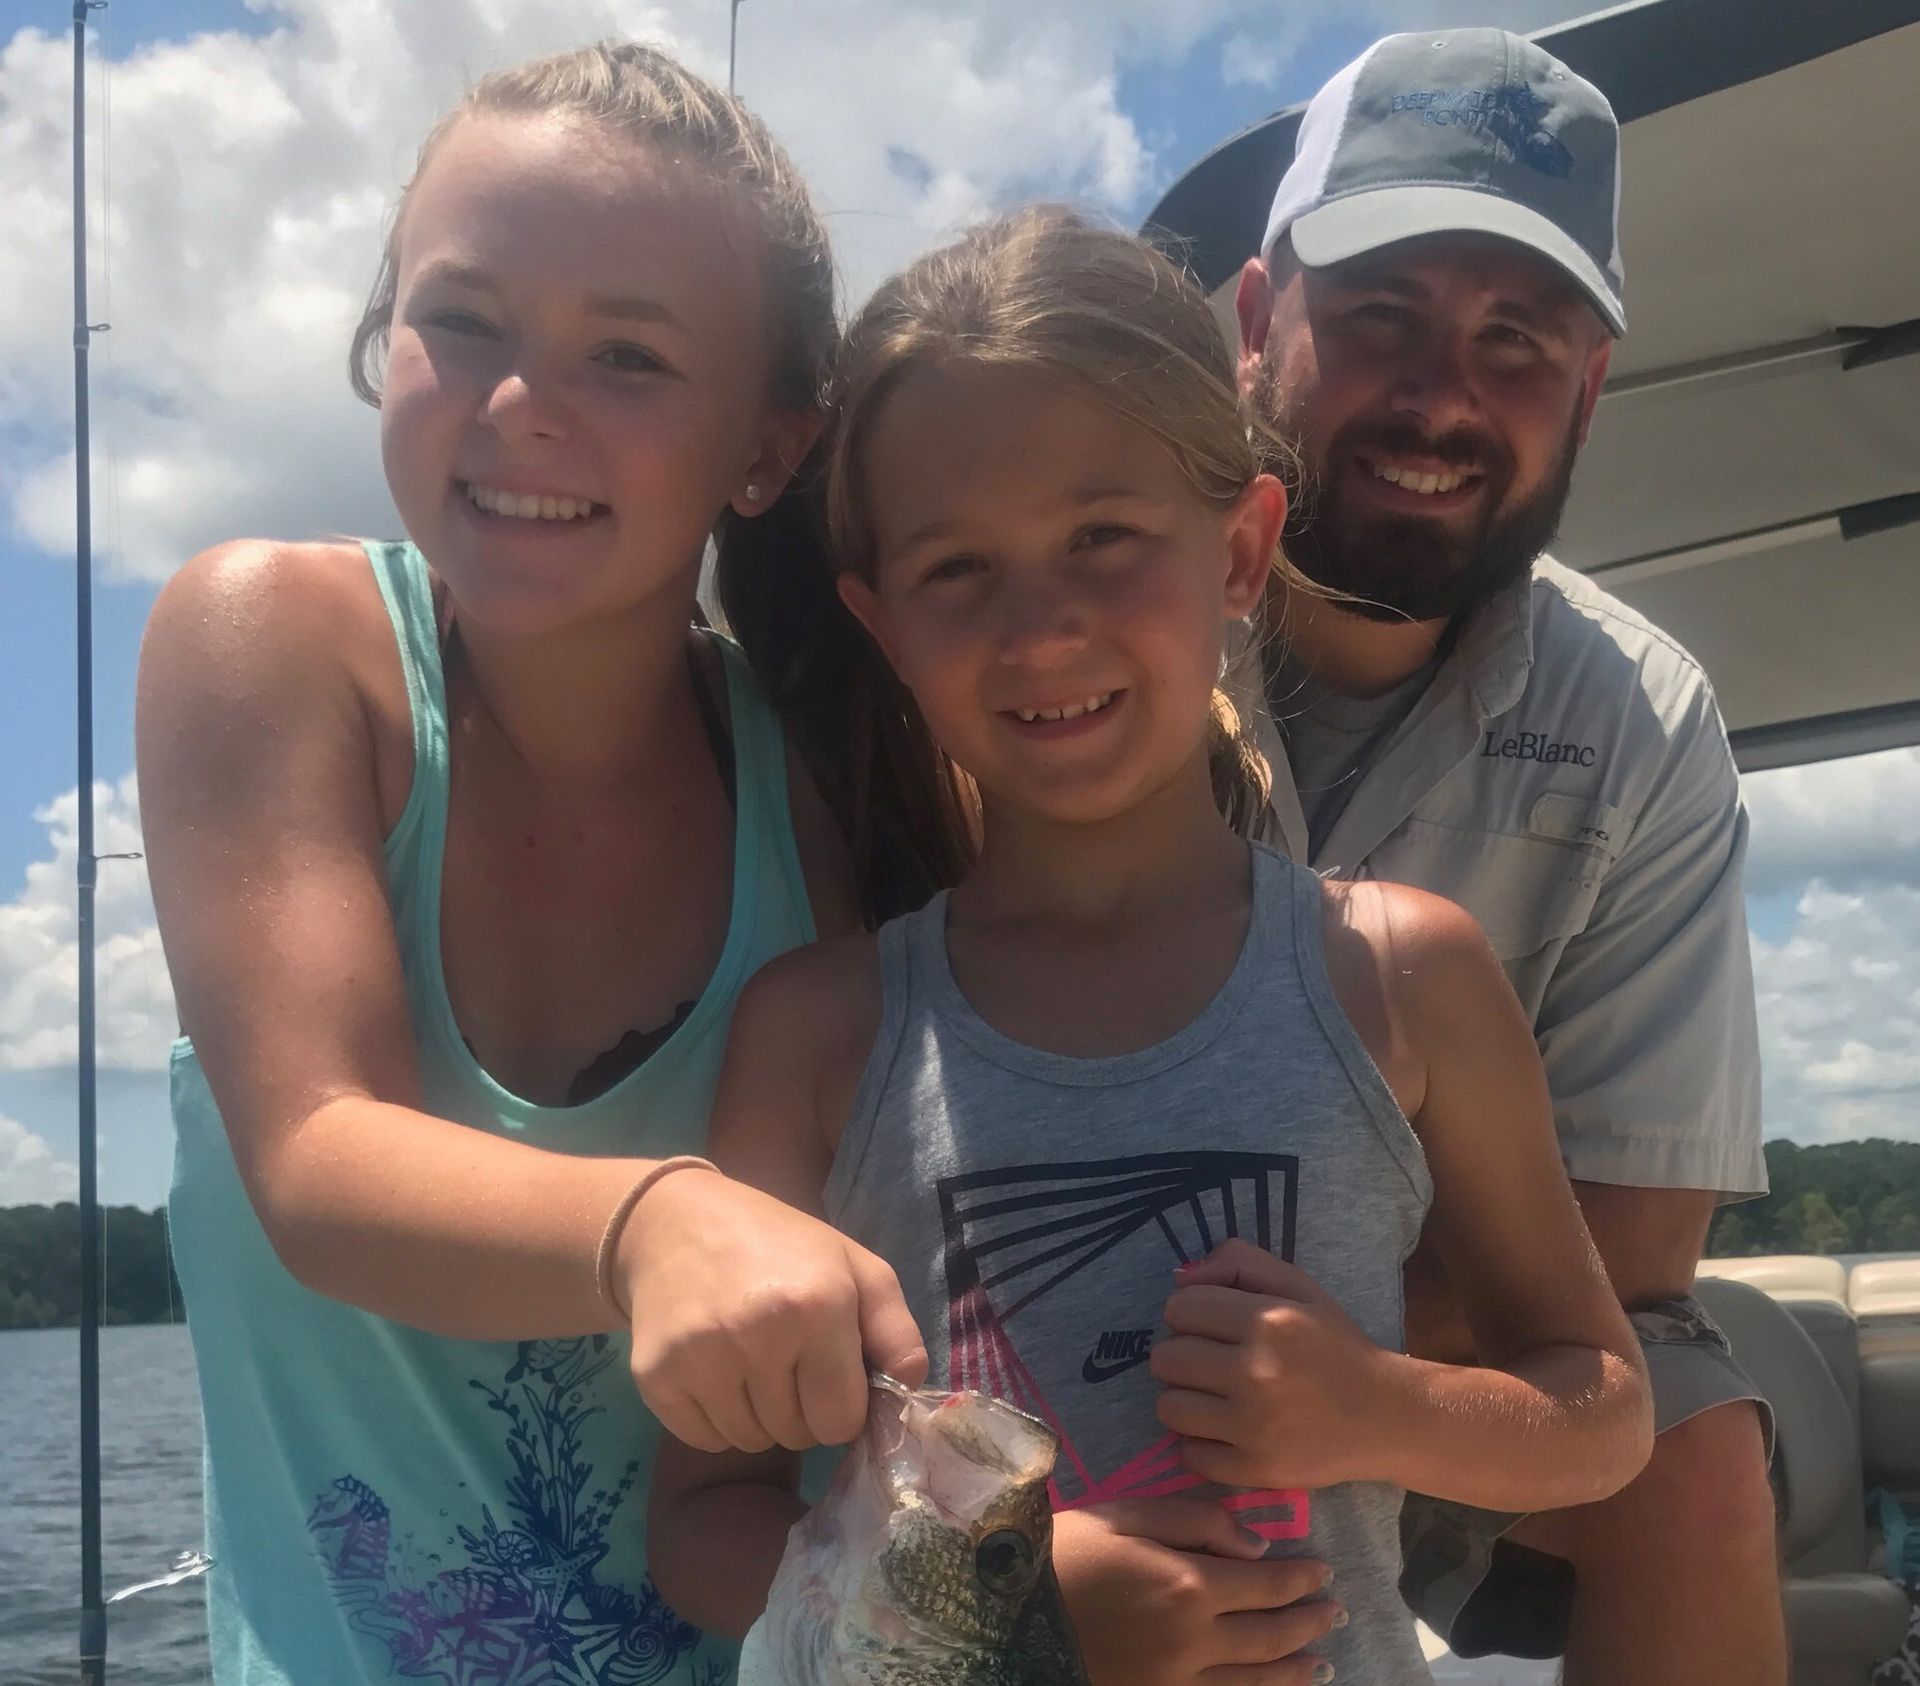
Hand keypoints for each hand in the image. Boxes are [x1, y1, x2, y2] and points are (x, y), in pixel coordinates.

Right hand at [618, 1168, 927, 1453]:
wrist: (676, 1223)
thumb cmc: (780, 1246)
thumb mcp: (854, 1267)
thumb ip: (895, 1331)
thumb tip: (910, 1390)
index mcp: (816, 1305)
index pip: (841, 1421)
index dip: (843, 1406)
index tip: (830, 1374)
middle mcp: (757, 1334)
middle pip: (796, 1434)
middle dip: (802, 1410)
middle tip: (787, 1361)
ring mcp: (700, 1358)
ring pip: (750, 1442)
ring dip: (760, 1417)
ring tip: (752, 1363)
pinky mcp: (655, 1376)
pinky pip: (704, 1440)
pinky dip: (717, 1420)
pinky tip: (717, 1371)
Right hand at [1053, 1498, 1340, 1685]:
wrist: (1012, 1610)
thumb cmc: (1069, 1549)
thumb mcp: (1128, 1514)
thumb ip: (1197, 1521)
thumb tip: (1258, 1545)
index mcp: (1188, 1583)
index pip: (1265, 1584)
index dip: (1299, 1578)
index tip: (1323, 1569)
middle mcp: (1194, 1639)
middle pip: (1269, 1634)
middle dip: (1308, 1620)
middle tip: (1334, 1609)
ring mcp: (1178, 1678)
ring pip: (1255, 1678)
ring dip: (1295, 1665)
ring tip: (1322, 1656)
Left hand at [1154, 1239, 1401, 1490]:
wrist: (1385, 1417)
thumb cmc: (1336, 1346)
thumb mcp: (1298, 1286)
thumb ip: (1239, 1263)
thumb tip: (1180, 1276)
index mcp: (1266, 1321)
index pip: (1179, 1308)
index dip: (1188, 1313)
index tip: (1210, 1325)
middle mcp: (1254, 1372)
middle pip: (1165, 1359)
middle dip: (1182, 1356)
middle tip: (1211, 1363)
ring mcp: (1253, 1427)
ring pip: (1168, 1408)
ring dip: (1184, 1400)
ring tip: (1214, 1398)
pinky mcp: (1255, 1470)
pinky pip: (1189, 1455)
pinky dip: (1201, 1444)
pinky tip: (1227, 1431)